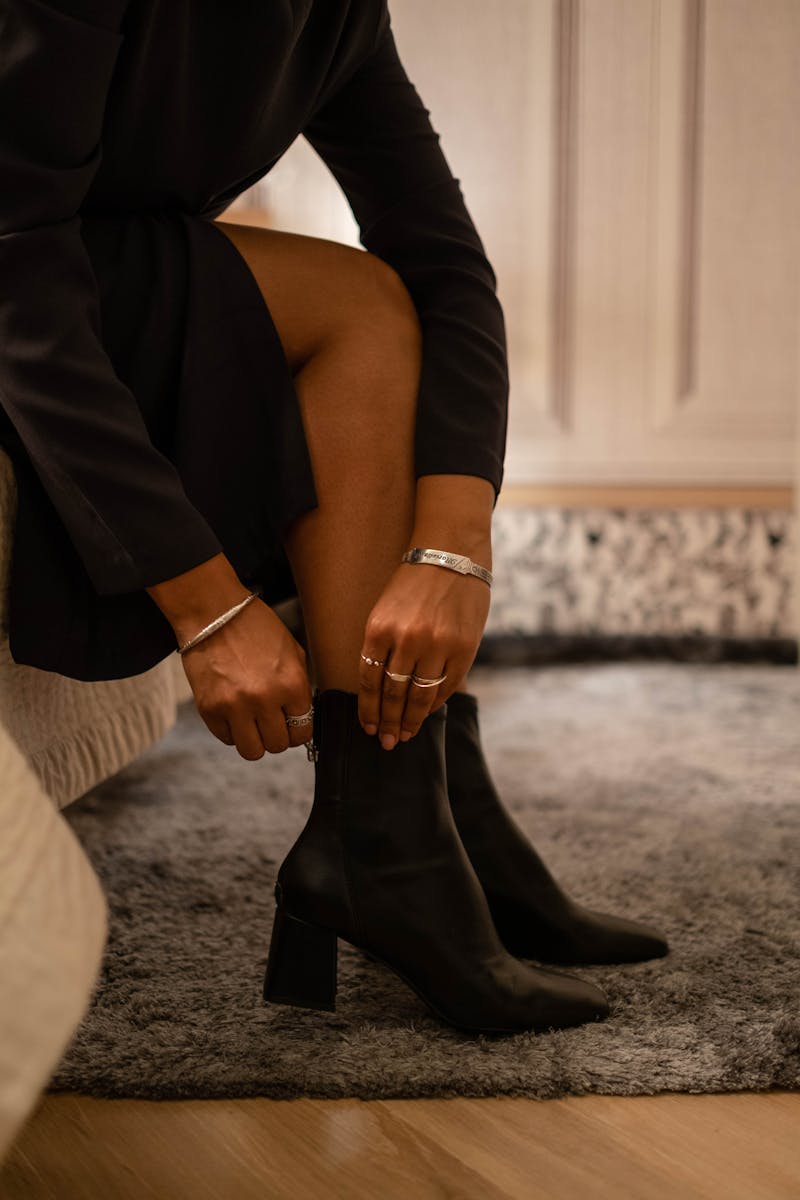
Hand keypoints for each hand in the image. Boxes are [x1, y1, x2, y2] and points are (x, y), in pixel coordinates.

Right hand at [179, 597, 313, 759]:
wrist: (212, 612)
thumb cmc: (254, 626)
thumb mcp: (292, 650)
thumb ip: (299, 686)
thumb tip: (302, 714)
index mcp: (290, 684)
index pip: (303, 730)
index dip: (299, 728)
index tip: (292, 723)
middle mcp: (264, 700)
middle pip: (278, 745)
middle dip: (278, 736)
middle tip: (272, 722)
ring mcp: (234, 707)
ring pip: (252, 751)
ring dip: (255, 740)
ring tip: (253, 723)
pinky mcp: (209, 709)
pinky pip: (226, 739)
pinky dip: (232, 731)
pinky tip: (234, 712)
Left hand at [358, 549, 490, 748]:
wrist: (451, 554)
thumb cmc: (415, 583)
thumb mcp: (386, 610)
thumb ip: (383, 647)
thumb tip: (381, 690)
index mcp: (380, 628)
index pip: (369, 681)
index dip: (368, 709)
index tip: (368, 727)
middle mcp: (407, 638)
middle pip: (393, 693)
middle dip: (388, 721)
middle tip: (386, 741)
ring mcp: (437, 644)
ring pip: (420, 695)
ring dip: (411, 719)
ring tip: (405, 734)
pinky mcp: (463, 647)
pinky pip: (446, 685)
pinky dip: (436, 702)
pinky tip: (428, 712)